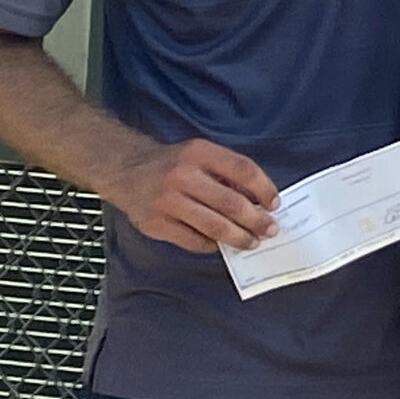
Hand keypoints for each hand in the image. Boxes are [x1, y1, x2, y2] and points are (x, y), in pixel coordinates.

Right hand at [104, 137, 278, 252]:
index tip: (275, 203)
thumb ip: (228, 172)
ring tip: (252, 241)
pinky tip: (223, 245)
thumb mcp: (201, 154)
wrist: (125, 170)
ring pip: (214, 226)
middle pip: (231, 203)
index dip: (264, 188)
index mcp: (199, 153)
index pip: (243, 170)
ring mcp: (167, 202)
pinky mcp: (156, 224)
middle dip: (256, 220)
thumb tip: (260, 201)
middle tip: (270, 229)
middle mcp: (182, 177)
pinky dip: (212, 245)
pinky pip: (193, 240)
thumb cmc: (173, 164)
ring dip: (239, 237)